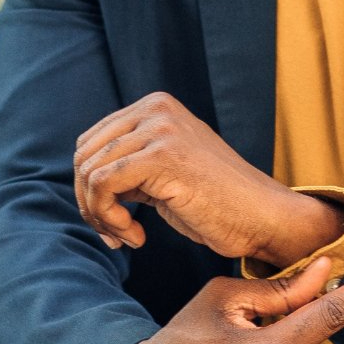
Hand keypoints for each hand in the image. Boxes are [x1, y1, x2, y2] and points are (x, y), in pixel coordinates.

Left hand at [74, 92, 343, 264]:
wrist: (262, 217)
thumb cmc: (216, 203)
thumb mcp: (164, 170)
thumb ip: (130, 161)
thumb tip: (81, 173)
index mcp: (155, 106)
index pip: (91, 142)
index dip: (89, 188)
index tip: (112, 222)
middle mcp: (155, 109)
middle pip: (84, 156)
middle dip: (90, 203)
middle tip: (115, 235)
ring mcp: (159, 128)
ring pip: (89, 173)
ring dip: (100, 216)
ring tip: (127, 238)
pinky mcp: (161, 155)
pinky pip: (103, 186)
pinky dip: (110, 219)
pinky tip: (137, 238)